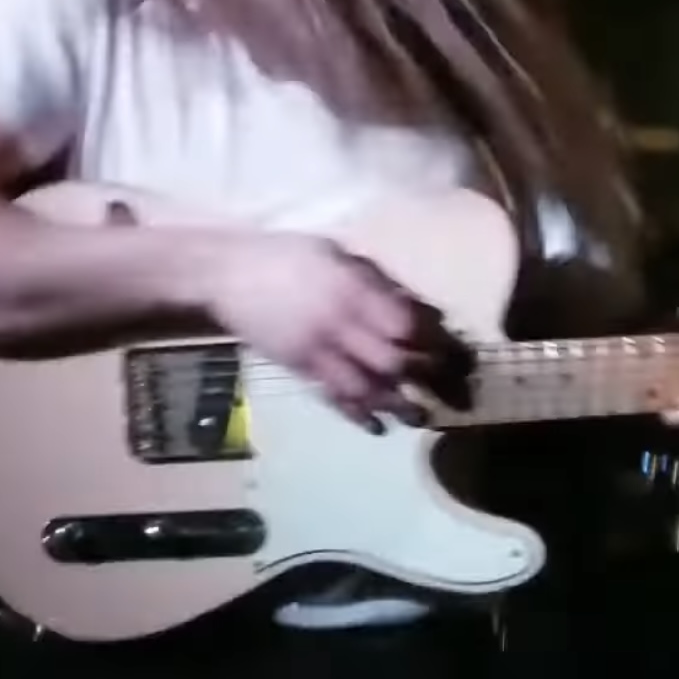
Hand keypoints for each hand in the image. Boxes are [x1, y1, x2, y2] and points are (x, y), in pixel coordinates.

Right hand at [203, 232, 469, 430]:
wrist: (227, 273)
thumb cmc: (286, 254)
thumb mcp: (334, 253)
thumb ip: (372, 280)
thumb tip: (411, 305)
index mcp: (350, 286)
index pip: (403, 320)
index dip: (431, 338)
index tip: (452, 346)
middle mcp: (338, 320)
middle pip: (391, 358)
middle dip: (422, 375)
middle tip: (447, 385)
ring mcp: (317, 347)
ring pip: (365, 384)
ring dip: (395, 403)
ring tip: (419, 415)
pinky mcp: (299, 366)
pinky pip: (333, 394)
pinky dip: (357, 412)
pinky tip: (376, 425)